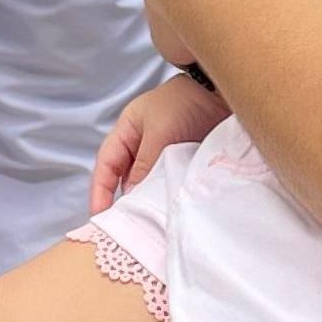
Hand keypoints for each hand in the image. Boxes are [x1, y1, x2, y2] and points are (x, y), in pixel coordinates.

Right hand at [91, 73, 228, 211]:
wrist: (223, 94)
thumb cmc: (186, 102)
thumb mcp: (160, 131)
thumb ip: (144, 164)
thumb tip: (132, 195)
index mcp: (127, 130)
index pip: (106, 164)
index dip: (99, 190)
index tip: (99, 215)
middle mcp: (140, 145)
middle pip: (123, 178)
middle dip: (121, 202)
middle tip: (122, 227)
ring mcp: (161, 155)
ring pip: (145, 185)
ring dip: (145, 202)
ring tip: (145, 224)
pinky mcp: (181, 164)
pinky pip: (166, 185)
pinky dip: (164, 198)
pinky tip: (167, 211)